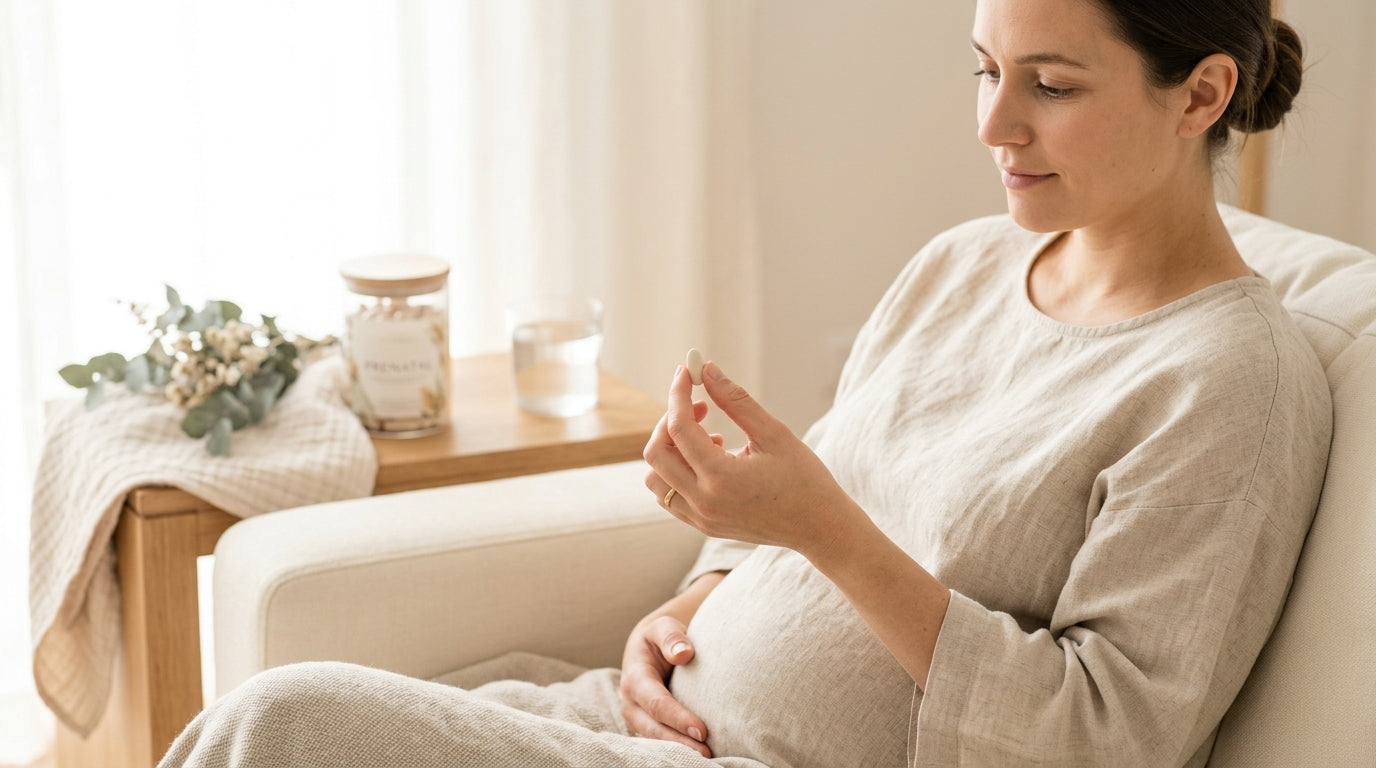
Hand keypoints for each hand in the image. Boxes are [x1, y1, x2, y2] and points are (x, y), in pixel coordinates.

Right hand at [619, 602, 714, 756]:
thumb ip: (671, 637)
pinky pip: (661, 739)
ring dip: (679, 749)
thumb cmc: (660, 636)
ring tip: (705, 757)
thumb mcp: (663, 627)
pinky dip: (678, 747)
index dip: (677, 717)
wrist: (651, 645)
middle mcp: (632, 702)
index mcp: (634, 677)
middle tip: (706, 752)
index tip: (702, 729)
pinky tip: (697, 752)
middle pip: (653, 728)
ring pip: (656, 738)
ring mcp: (638, 716)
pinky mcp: (649, 724)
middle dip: (679, 742)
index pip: (656, 702)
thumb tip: (684, 653)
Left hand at [643, 361, 861, 556]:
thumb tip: (707, 370)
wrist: (820, 527)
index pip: (679, 428)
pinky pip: (669, 496)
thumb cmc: (804, 479)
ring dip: (671, 449)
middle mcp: (704, 502)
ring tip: (710, 437)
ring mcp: (701, 518)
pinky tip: (709, 459)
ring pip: (656, 478)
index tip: (687, 373)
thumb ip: (736, 401)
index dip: (679, 394)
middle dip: (670, 420)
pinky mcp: (704, 525)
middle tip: (701, 405)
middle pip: (656, 453)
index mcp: (722, 478)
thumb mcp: (774, 434)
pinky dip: (676, 471)